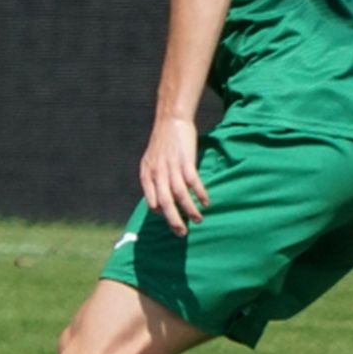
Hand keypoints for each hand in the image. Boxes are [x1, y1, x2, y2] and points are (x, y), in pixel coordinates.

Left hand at [139, 115, 207, 236]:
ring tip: (198, 220)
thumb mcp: (151, 160)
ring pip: (179, 195)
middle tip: (181, 233)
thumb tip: (158, 197)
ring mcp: (171, 167)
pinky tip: (206, 202)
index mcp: (147, 174)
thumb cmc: (162, 142)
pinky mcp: (185, 160)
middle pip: (165, 202)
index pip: (150, 201)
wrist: (171, 120)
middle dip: (173, 219)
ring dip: (189, 209)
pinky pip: (193, 182)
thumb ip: (154, 177)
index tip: (170, 219)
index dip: (159, 212)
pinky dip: (199, 193)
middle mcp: (157, 172)